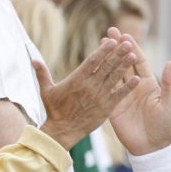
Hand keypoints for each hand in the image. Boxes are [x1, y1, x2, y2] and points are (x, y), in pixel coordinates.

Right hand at [35, 34, 140, 148]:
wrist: (62, 132)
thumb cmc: (54, 111)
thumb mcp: (46, 91)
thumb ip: (42, 73)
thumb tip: (33, 59)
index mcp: (76, 79)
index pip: (92, 60)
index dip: (103, 50)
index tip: (111, 40)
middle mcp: (89, 86)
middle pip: (106, 66)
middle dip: (117, 53)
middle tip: (128, 42)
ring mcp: (99, 97)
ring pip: (114, 78)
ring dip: (124, 66)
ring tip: (133, 54)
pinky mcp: (105, 108)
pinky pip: (118, 95)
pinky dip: (128, 87)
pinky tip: (137, 79)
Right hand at [106, 27, 170, 155]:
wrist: (152, 147)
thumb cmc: (165, 125)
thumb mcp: (169, 103)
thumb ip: (168, 83)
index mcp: (148, 83)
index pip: (139, 61)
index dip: (132, 48)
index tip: (124, 35)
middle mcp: (135, 87)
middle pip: (124, 63)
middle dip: (117, 47)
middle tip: (109, 32)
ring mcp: (123, 96)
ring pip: (113, 73)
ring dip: (107, 59)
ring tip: (100, 44)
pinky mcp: (113, 106)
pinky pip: (107, 90)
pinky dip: (101, 78)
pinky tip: (94, 67)